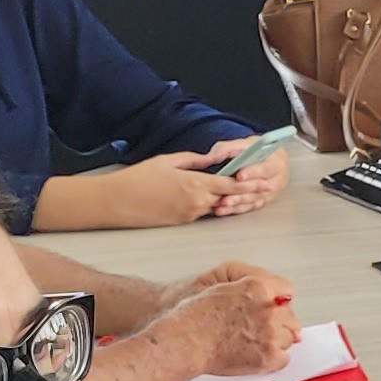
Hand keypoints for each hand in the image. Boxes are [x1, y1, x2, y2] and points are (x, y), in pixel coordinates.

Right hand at [63, 149, 244, 227]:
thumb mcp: (168, 161)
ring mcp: (190, 214)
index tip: (263, 179)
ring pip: (215, 205)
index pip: (231, 185)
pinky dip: (209, 204)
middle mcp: (197, 202)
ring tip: (239, 190)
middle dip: (244, 192)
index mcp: (195, 184)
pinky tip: (213, 197)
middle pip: (228, 197)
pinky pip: (202, 211)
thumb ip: (194, 160)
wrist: (117, 202)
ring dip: (226, 199)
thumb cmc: (139, 178)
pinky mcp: (182, 222)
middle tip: (261, 185)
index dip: (249, 183)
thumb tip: (213, 158)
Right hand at [140, 275, 299, 378]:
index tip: (272, 308)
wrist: (183, 341)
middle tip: (254, 329)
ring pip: (287, 338)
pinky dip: (271, 360)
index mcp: (257, 287)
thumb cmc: (193, 316)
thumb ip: (250, 287)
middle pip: (288, 316)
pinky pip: (283, 359)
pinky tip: (254, 355)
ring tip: (250, 342)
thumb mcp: (221, 285)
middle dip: (276, 322)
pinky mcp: (267, 357)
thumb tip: (273, 296)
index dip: (276, 301)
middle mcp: (268, 310)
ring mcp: (270, 334)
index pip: (285, 290)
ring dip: (274, 340)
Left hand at [201, 136, 287, 215]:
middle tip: (226, 198)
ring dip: (236, 204)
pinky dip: (234, 209)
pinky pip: (248, 207)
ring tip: (222, 205)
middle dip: (241, 194)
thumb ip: (228, 149)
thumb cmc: (259, 152)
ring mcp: (269, 194)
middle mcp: (274, 181)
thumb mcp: (245, 144)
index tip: (239, 176)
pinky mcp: (261, 201)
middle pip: (257, 189)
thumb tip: (211, 157)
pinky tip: (222, 210)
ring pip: (252, 200)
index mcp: (275, 164)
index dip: (252, 173)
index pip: (264, 169)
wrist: (274, 162)